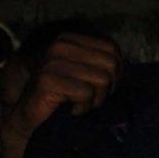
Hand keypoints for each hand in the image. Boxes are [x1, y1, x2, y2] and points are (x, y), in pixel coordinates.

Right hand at [1, 34, 122, 157]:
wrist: (31, 118)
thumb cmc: (65, 97)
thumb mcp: (87, 74)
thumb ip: (104, 64)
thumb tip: (127, 65)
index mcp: (69, 39)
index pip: (112, 50)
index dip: (115, 73)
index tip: (102, 87)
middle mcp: (59, 45)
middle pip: (110, 65)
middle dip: (106, 87)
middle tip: (89, 98)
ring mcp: (51, 61)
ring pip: (101, 80)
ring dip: (94, 99)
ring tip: (78, 103)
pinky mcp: (47, 79)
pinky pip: (85, 93)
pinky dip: (82, 106)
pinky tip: (69, 108)